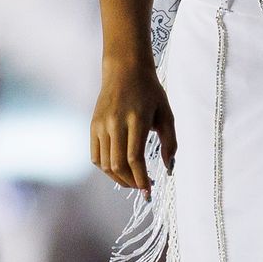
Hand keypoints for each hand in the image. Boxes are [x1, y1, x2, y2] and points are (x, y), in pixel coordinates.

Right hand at [91, 59, 176, 197]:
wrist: (125, 70)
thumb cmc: (150, 92)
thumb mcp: (167, 113)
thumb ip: (170, 142)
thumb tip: (168, 169)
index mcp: (136, 119)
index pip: (134, 158)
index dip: (141, 179)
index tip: (149, 192)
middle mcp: (114, 123)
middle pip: (118, 165)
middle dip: (132, 182)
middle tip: (144, 188)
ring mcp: (100, 125)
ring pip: (105, 164)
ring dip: (119, 179)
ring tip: (133, 182)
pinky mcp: (92, 126)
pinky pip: (96, 156)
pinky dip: (106, 169)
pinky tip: (119, 170)